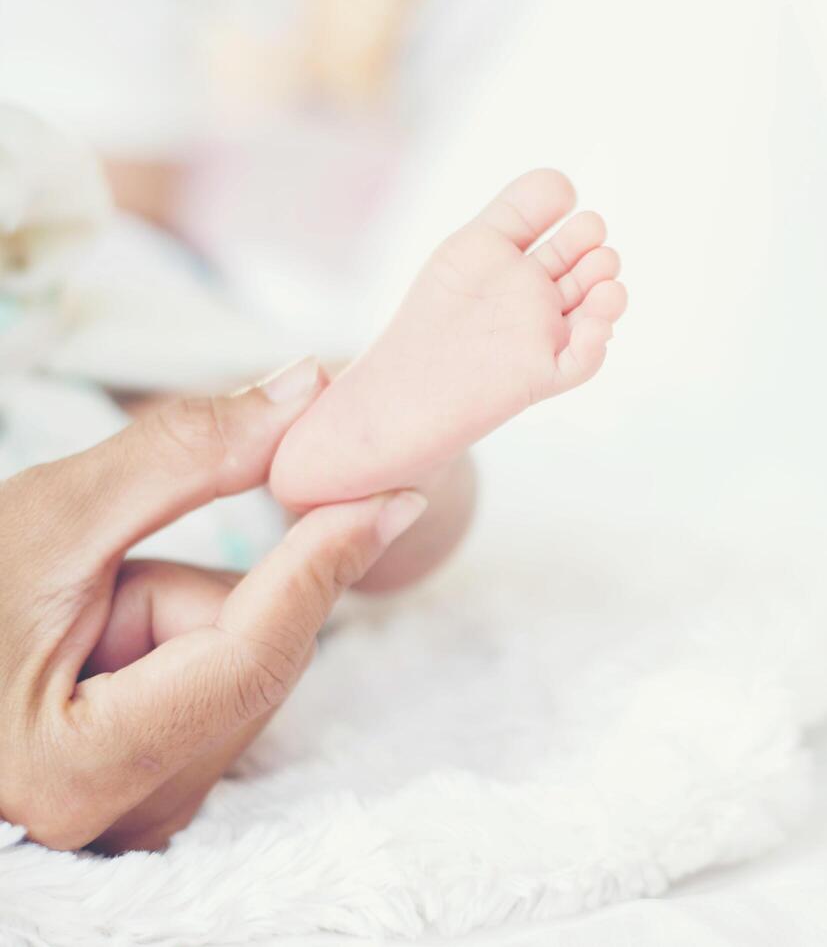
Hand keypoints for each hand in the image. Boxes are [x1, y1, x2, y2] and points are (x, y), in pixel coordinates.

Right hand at [0, 360, 425, 850]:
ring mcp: (140, 822)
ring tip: (65, 630)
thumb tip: (306, 389)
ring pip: (236, 670)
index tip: (397, 493)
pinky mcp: (148, 801)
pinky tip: (87, 658)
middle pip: (249, 657)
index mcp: (82, 771)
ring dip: (170, 622)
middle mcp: (125, 819)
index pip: (255, 650)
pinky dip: (171, 653)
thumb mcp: (44, 519)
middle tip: (83, 593)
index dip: (326, 560)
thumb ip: (181, 456)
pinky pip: (214, 694)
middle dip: (184, 592)